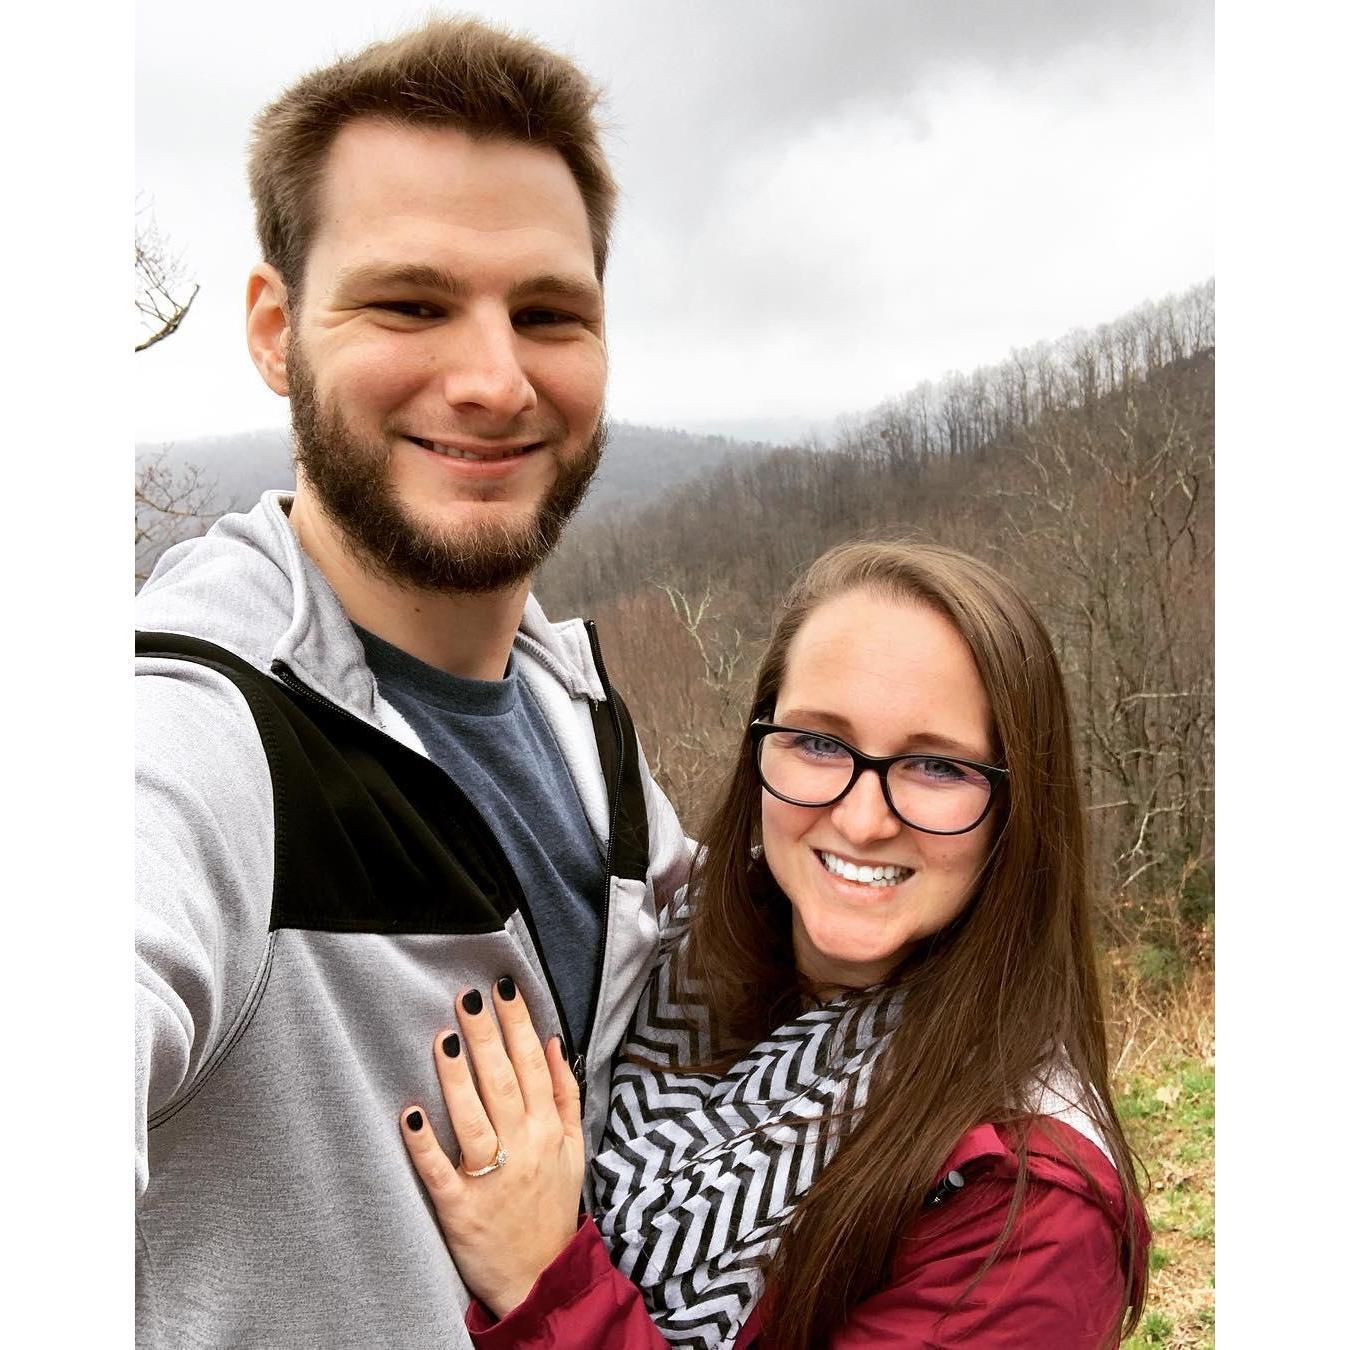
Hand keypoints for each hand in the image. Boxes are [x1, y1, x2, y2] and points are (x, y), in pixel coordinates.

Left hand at [400, 978, 584, 1317]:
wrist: (540, 1276)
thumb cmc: (551, 1203)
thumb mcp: (573, 1147)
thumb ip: (564, 1093)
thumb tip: (551, 1041)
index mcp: (547, 1130)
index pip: (532, 1065)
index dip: (517, 1024)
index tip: (501, 988)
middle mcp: (522, 1148)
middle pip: (502, 1083)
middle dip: (485, 1037)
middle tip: (466, 997)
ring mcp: (490, 1179)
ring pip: (473, 1120)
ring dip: (457, 1079)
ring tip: (443, 1038)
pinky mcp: (459, 1208)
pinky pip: (440, 1171)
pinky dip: (425, 1143)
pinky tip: (410, 1113)